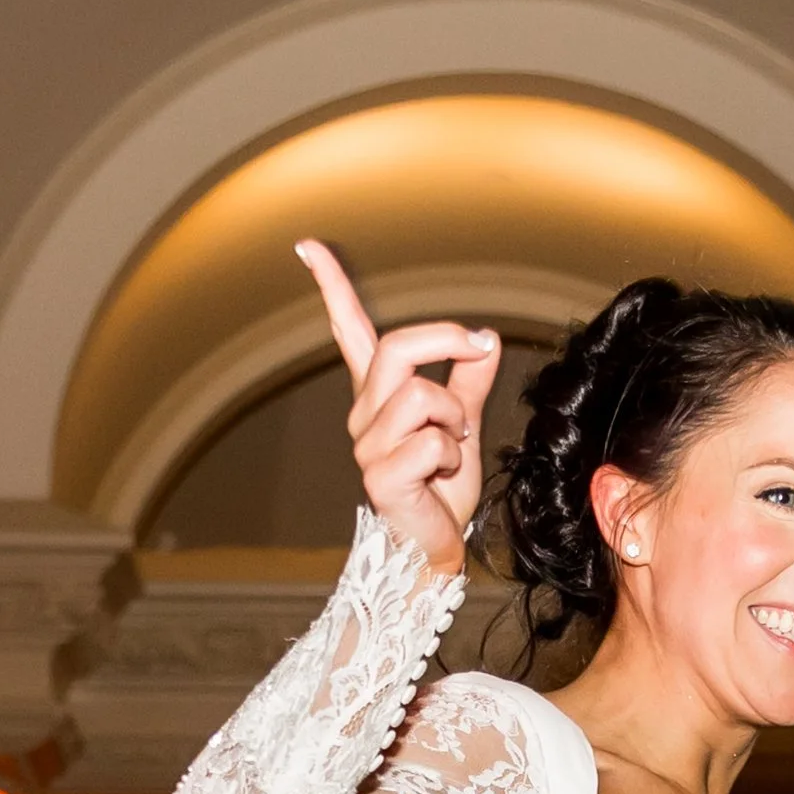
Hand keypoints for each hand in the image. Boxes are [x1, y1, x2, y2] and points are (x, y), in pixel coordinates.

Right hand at [298, 241, 502, 578]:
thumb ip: (469, 380)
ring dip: (454, 415)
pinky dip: (452, 454)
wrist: (435, 547)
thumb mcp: (460, 424)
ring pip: (419, 396)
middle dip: (446, 340)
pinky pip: (431, 443)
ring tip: (454, 442)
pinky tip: (442, 475)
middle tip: (478, 348)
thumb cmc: (441, 488)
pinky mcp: (381, 477)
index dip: (331, 286)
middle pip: (396, 349)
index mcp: (376, 394)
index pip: (348, 331)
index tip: (308, 246)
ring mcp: (367, 445)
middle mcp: (364, 414)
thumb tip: (485, 339)